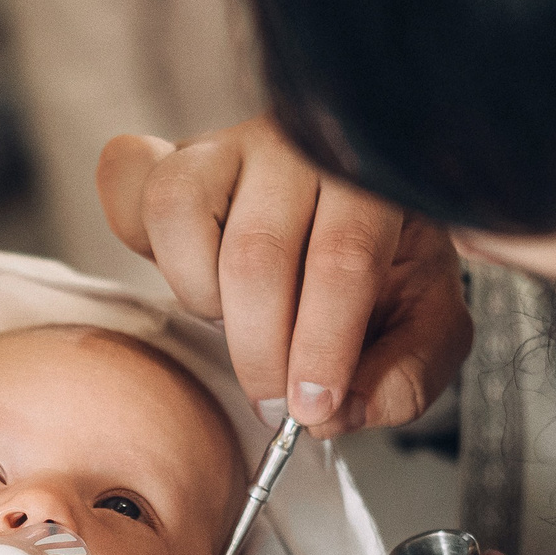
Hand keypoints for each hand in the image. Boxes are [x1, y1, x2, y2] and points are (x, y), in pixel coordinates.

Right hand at [97, 117, 471, 436]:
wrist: (347, 205)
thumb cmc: (383, 267)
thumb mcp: (425, 324)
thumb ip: (406, 374)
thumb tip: (344, 409)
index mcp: (371, 180)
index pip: (344, 258)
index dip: (323, 346)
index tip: (313, 408)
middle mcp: (297, 149)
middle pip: (256, 253)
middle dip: (261, 352)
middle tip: (275, 402)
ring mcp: (229, 145)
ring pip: (178, 210)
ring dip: (200, 295)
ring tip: (235, 322)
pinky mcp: (174, 157)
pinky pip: (130, 185)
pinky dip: (144, 245)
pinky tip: (192, 277)